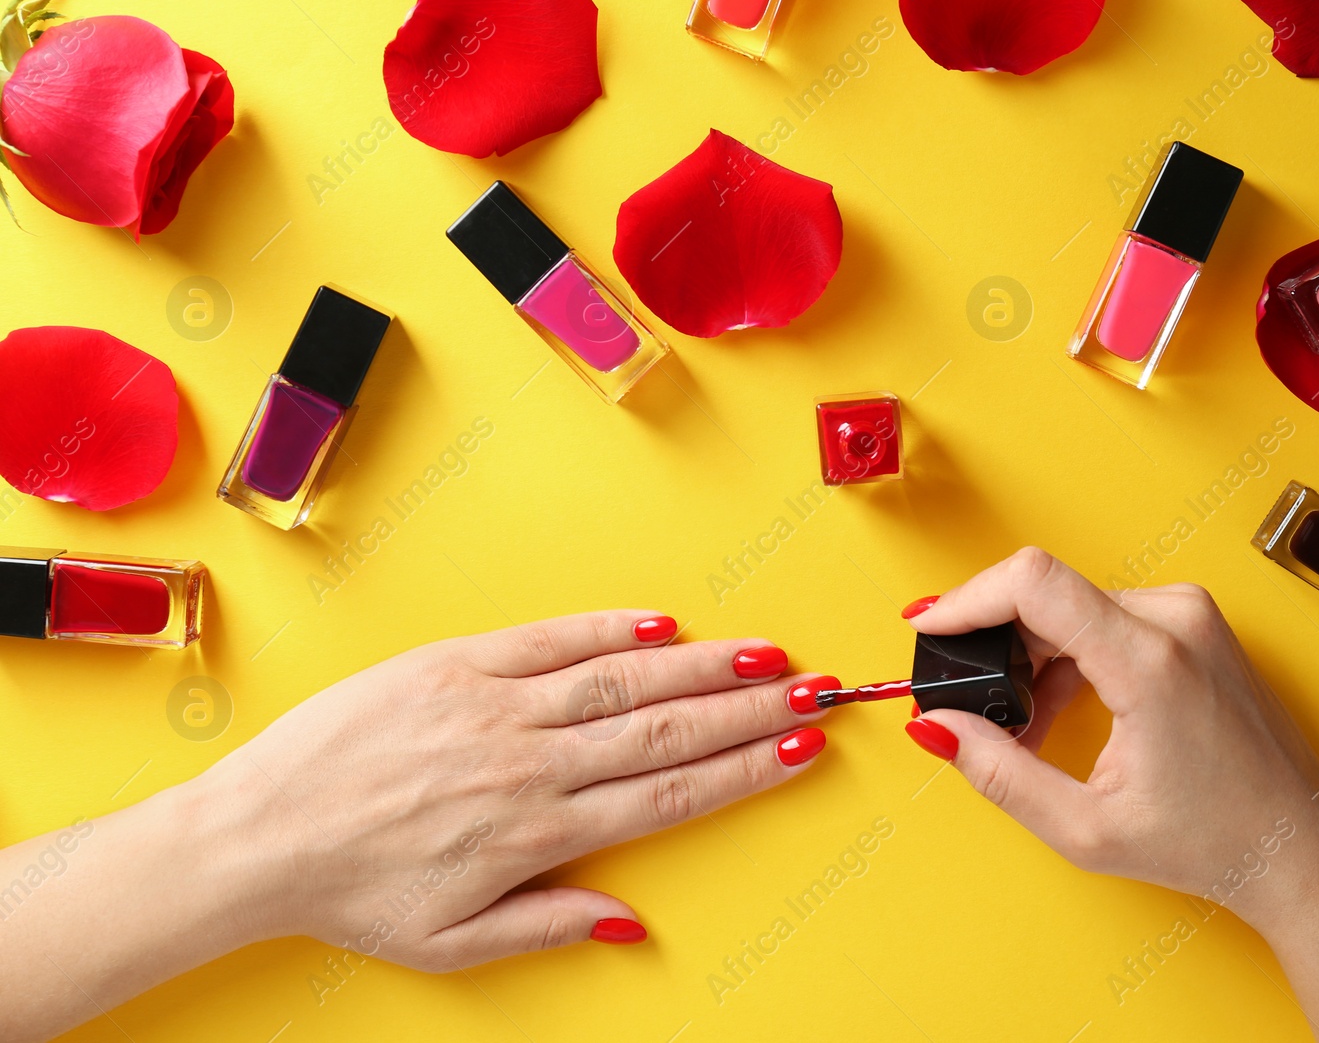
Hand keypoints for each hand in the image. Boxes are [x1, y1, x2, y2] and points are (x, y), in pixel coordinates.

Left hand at [0, 610, 830, 1042]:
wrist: (259, 834)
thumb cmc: (353, 891)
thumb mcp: (453, 941)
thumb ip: (549, 925)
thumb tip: (630, 922)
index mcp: (535, 832)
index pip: (666, 794)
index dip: (742, 771)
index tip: (796, 752)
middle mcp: (526, 762)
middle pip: (665, 729)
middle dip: (748, 709)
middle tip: (811, 689)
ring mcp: (493, 705)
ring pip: (621, 678)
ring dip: (702, 664)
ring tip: (765, 652)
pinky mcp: (454, 665)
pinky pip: (549, 639)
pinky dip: (609, 627)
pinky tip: (663, 623)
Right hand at [903, 547, 1318, 921]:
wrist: (1299, 847)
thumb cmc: (1215, 840)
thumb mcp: (1086, 828)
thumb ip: (999, 773)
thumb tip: (938, 728)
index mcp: (1150, 661)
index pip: (1035, 582)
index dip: (967, 597)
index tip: (928, 625)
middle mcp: (1176, 619)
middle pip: (1047, 595)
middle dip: (996, 646)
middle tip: (978, 708)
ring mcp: (1190, 616)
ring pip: (1073, 607)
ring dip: (1033, 659)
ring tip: (1027, 727)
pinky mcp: (1195, 624)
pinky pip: (1105, 618)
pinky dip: (1069, 658)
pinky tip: (1062, 711)